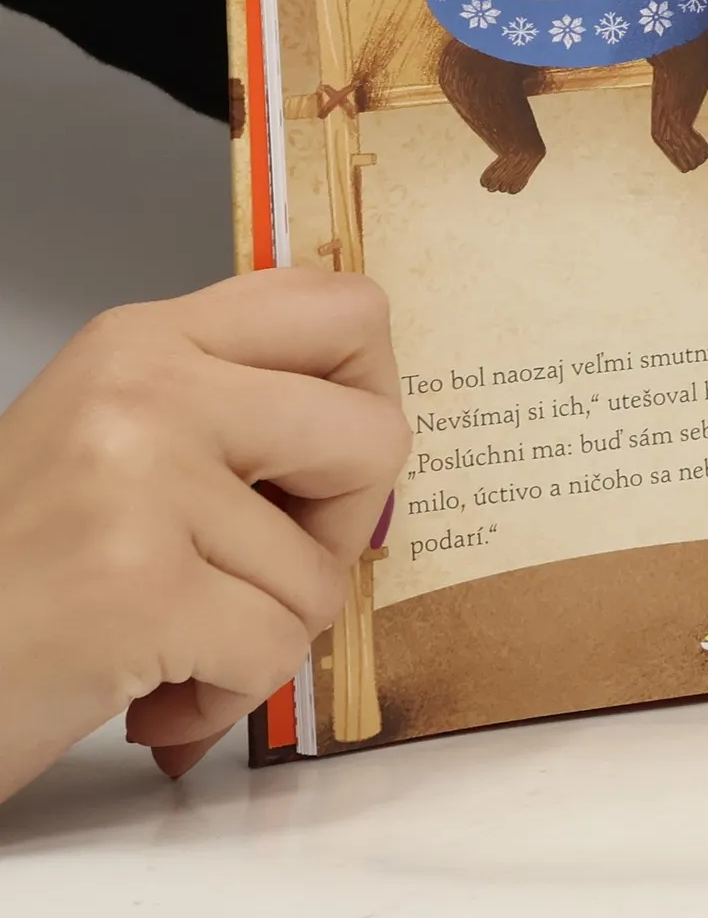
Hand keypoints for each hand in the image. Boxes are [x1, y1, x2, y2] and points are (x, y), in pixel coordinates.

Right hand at [0, 269, 408, 803]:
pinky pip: (275, 651)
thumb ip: (231, 410)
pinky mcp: (138, 589)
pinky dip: (226, 697)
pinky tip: (153, 692)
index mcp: (145, 341)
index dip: (370, 394)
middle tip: (261, 570)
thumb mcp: (112, 442)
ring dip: (263, 635)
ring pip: (323, 571)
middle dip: (342, 527)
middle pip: (375, 432)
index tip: (326, 460)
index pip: (345, 307)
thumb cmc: (14, 578)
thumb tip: (371, 423)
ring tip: (174, 642)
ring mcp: (142, 482)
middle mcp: (147, 389)